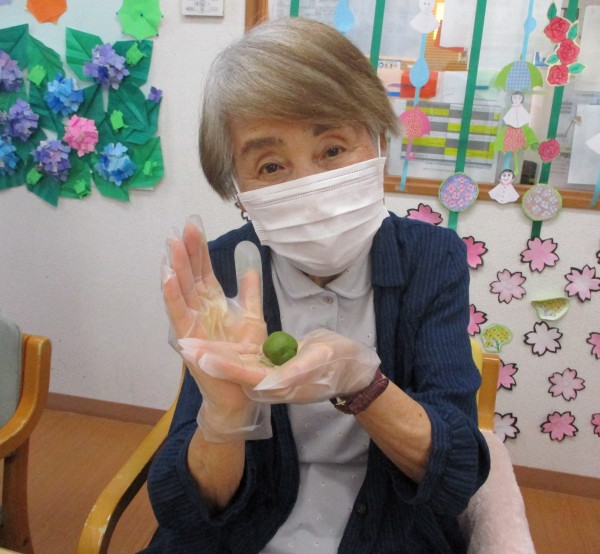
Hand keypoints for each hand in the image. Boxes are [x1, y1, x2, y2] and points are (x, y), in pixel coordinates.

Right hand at [161, 215, 270, 440]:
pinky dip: (172, 295)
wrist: (242, 390)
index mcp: (214, 303)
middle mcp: (200, 310)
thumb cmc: (245, 357)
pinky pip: (178, 314)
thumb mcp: (253, 319)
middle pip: (191, 276)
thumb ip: (250, 294)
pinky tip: (167, 276)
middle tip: (183, 227)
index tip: (195, 225)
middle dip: (187, 251)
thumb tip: (250, 268)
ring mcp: (192, 324)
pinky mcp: (188, 339)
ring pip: (181, 290)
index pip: (204, 271)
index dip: (200, 249)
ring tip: (170, 245)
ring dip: (176, 268)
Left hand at [182, 329, 379, 404]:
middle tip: (183, 345)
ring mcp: (269, 374)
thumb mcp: (319, 363)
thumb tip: (267, 382)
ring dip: (214, 352)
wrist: (349, 368)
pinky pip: (247, 357)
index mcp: (278, 385)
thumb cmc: (337, 363)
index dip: (221, 366)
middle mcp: (268, 384)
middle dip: (208, 358)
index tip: (198, 356)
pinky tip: (213, 340)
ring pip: (237, 362)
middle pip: (234, 370)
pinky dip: (229, 348)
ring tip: (189, 341)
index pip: (244, 376)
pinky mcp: (271, 366)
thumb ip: (293, 373)